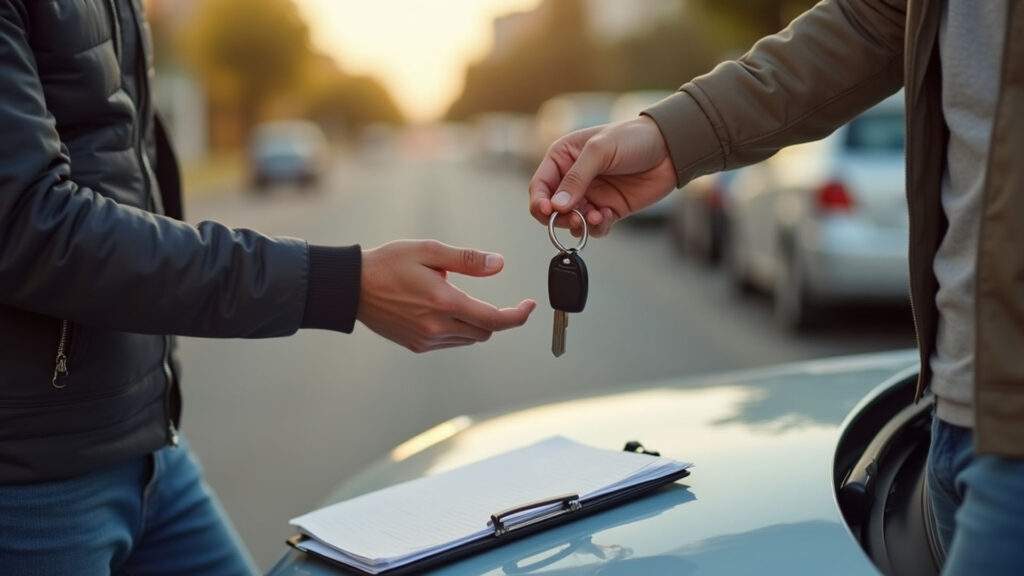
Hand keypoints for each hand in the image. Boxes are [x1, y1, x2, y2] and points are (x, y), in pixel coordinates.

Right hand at [357, 240, 535, 352]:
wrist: (351, 287)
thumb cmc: (388, 263)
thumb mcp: (429, 251)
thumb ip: (467, 260)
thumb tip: (499, 264)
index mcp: (444, 303)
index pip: (495, 320)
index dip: (518, 316)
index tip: (530, 306)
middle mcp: (437, 327)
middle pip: (485, 332)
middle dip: (498, 318)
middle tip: (506, 302)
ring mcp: (426, 339)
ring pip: (469, 338)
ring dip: (477, 323)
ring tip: (456, 296)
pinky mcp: (417, 345)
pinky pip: (450, 341)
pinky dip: (458, 329)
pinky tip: (444, 309)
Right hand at [529, 116, 676, 236]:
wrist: (670, 148)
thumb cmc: (633, 138)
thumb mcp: (600, 151)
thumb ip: (576, 178)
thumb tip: (556, 207)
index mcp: (563, 158)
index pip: (540, 185)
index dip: (539, 201)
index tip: (547, 212)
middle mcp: (573, 178)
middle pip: (552, 208)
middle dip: (560, 218)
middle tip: (574, 219)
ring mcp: (591, 195)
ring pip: (572, 221)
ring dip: (579, 225)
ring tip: (596, 217)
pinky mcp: (609, 209)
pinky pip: (594, 227)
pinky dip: (597, 227)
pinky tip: (607, 217)